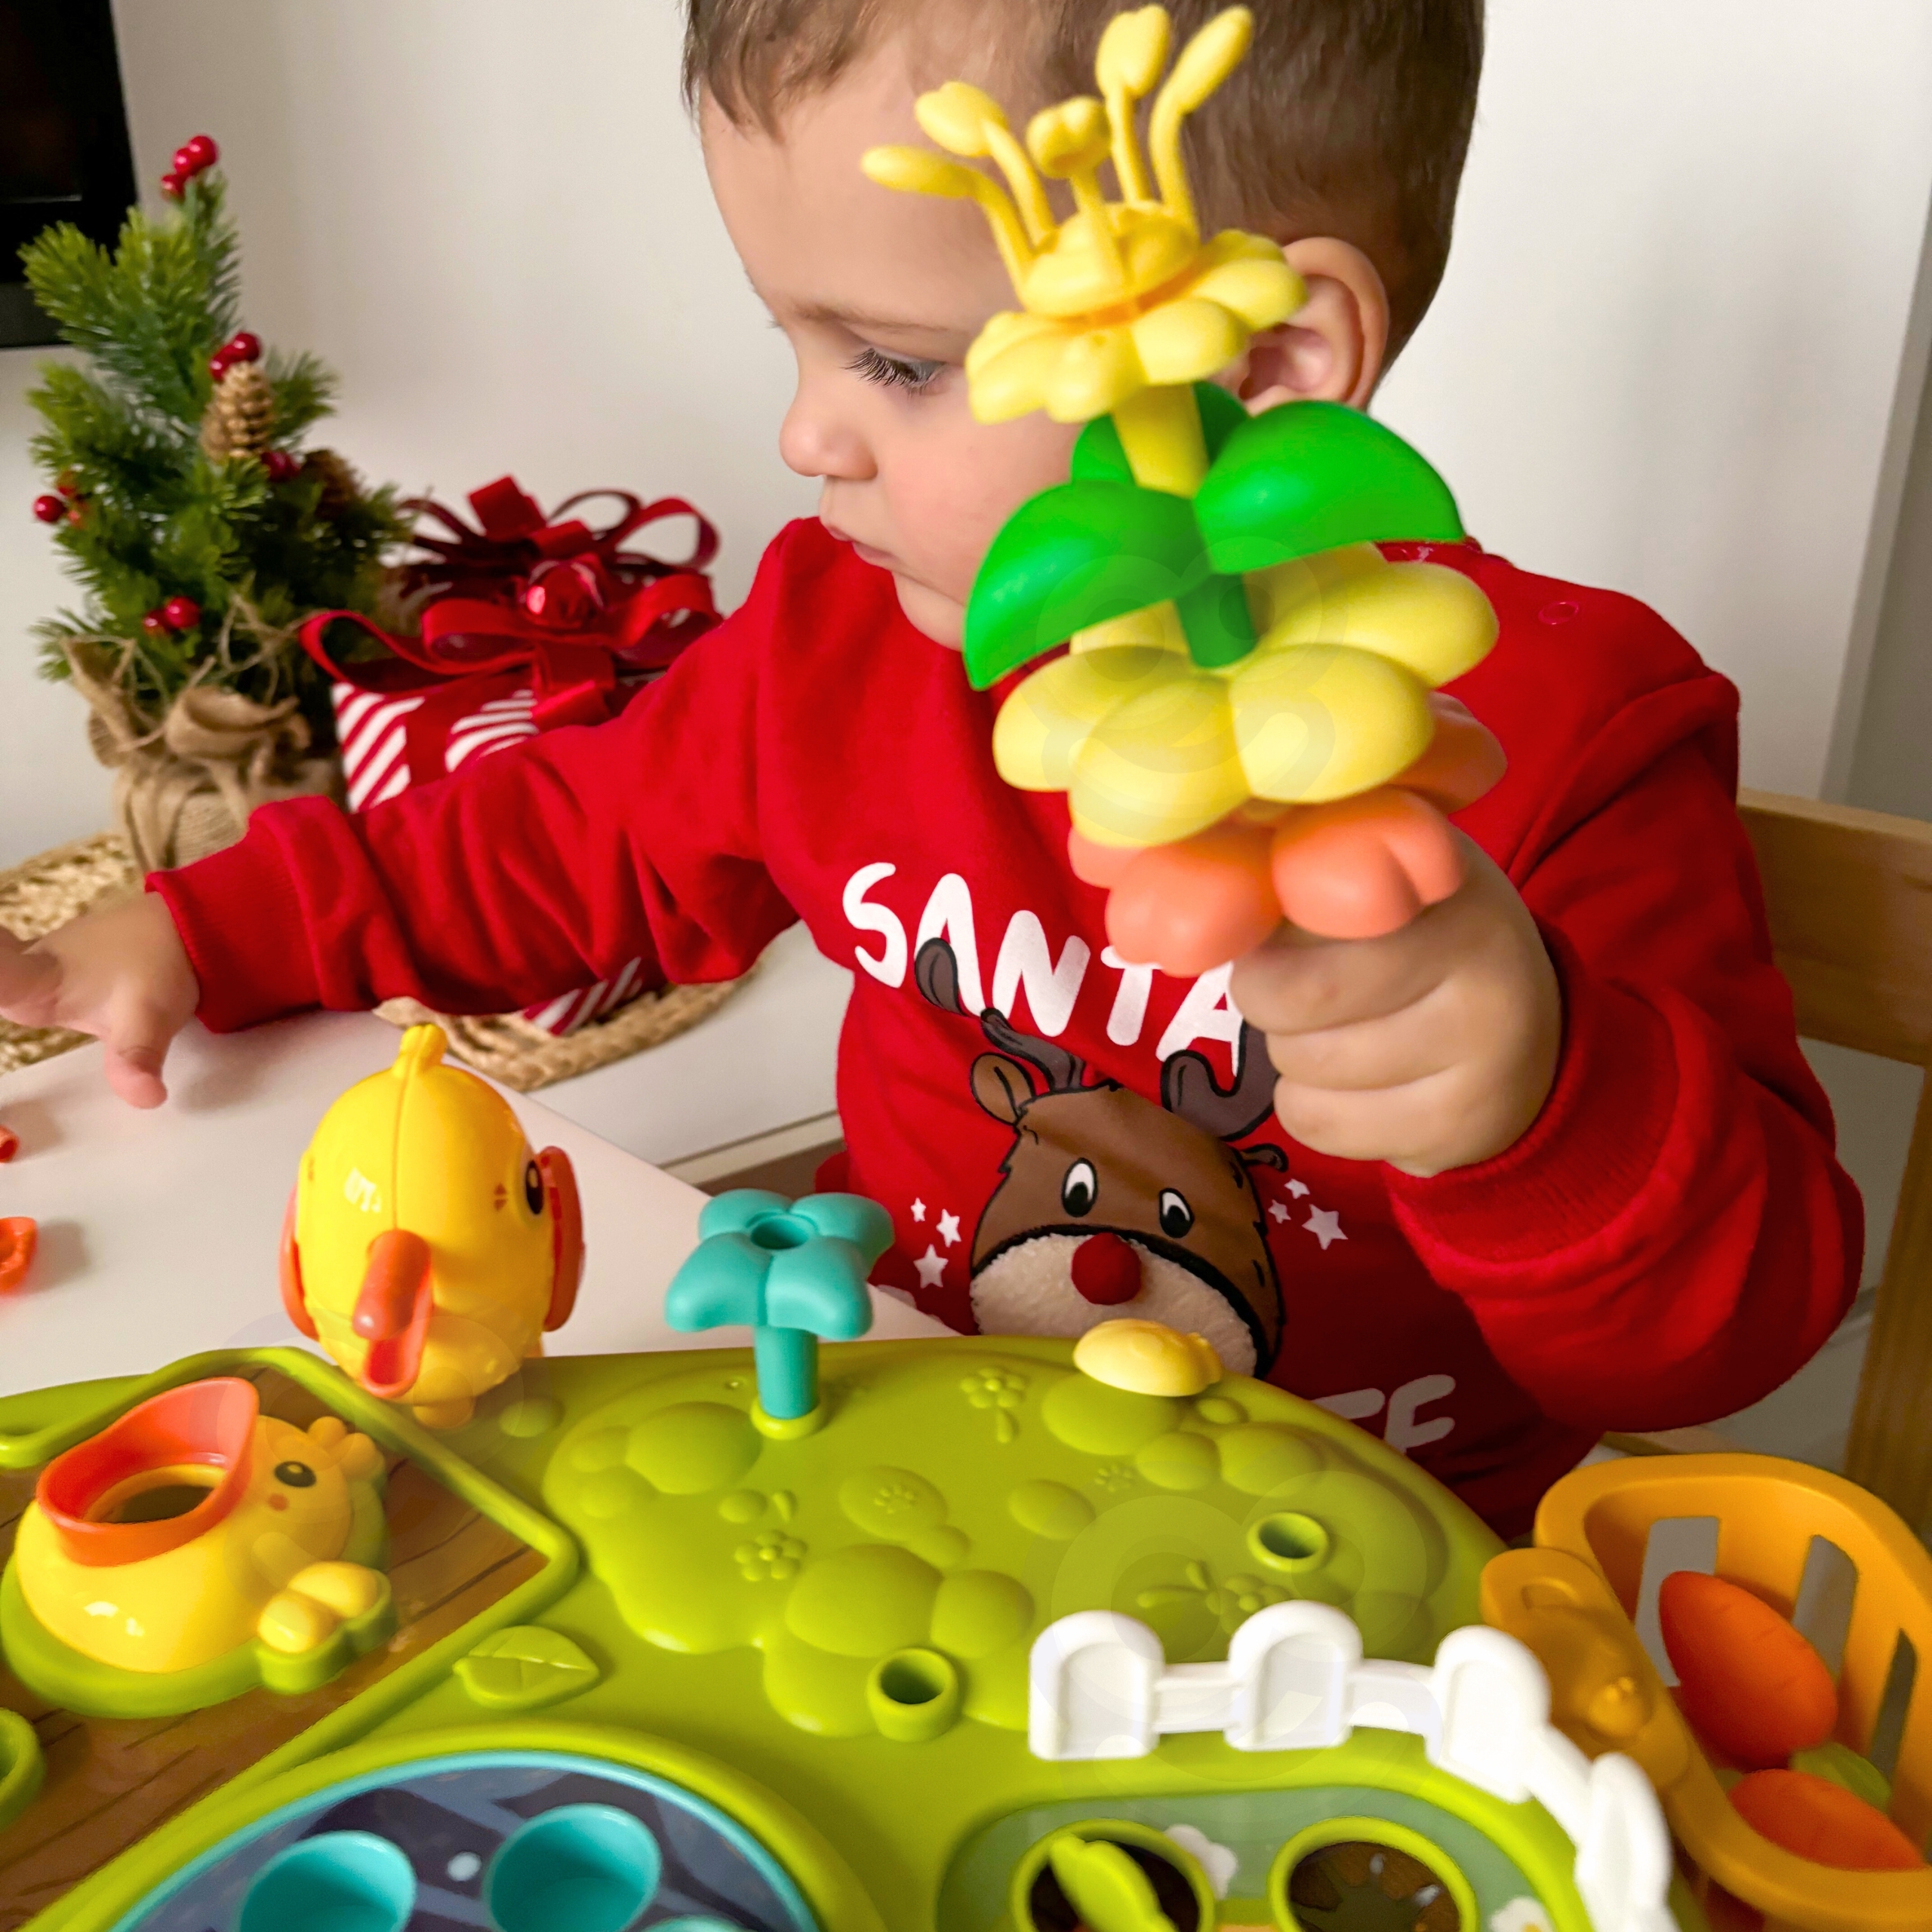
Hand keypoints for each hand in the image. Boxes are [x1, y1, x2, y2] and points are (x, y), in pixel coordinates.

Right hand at [0, 894, 199, 1107]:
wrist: (191, 927)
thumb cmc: (161, 966)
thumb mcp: (151, 1017)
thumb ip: (137, 1058)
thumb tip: (144, 1098)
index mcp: (32, 981)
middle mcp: (19, 968)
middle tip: (17, 1005)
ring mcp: (28, 961)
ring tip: (44, 999)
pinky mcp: (40, 964)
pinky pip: (1, 969)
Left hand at [1228, 835, 1560, 1176]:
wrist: (1525, 1040)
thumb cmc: (1416, 943)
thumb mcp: (1376, 884)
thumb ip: (1298, 880)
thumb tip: (1203, 908)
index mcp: (1448, 878)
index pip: (1309, 905)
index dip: (1265, 932)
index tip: (1271, 941)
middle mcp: (1483, 960)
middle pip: (1292, 996)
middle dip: (1268, 1000)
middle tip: (1299, 992)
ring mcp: (1484, 1050)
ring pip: (1300, 1065)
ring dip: (1291, 1057)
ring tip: (1340, 1035)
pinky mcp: (1460, 1125)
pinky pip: (1318, 1124)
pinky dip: (1310, 1107)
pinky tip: (1355, 1086)